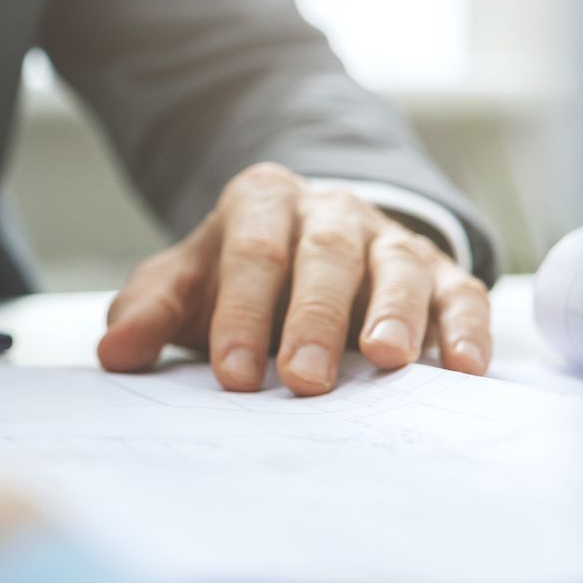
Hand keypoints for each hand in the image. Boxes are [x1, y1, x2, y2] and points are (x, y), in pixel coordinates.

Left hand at [96, 163, 490, 394]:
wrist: (301, 249)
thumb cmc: (237, 277)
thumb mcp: (183, 284)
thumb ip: (148, 311)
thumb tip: (115, 351)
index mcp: (261, 203)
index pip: (251, 254)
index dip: (241, 315)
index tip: (233, 377)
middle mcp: (331, 211)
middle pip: (325, 256)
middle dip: (315, 319)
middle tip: (305, 380)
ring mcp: (389, 239)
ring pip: (397, 268)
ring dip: (396, 315)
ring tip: (388, 362)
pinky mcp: (440, 271)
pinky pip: (459, 293)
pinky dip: (466, 329)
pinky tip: (463, 369)